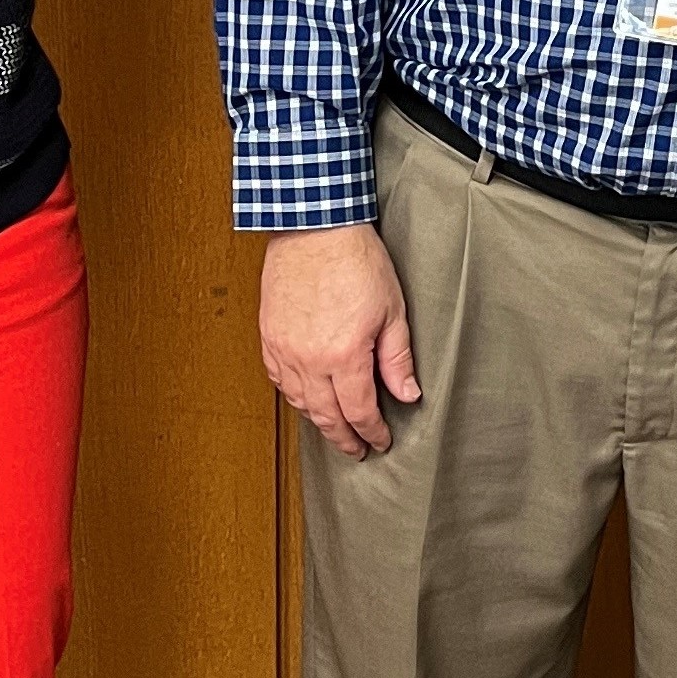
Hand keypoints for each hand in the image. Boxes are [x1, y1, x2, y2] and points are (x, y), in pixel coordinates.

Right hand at [259, 222, 420, 458]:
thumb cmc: (356, 260)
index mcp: (344, 355)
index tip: (380, 441)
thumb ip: (397, 359)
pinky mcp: (269, 337)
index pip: (359, 411)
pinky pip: (278, 380)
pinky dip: (294, 396)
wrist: (314, 227)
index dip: (372, 431)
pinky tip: (306, 398)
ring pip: (300, 402)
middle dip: (345, 438)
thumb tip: (407, 394)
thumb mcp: (392, 309)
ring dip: (319, 421)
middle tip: (357, 450)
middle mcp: (309, 360)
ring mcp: (284, 350)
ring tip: (335, 429)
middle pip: (326, 416)